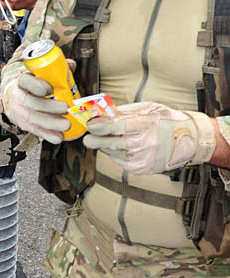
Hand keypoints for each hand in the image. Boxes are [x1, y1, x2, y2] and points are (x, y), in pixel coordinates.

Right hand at [1, 71, 70, 143]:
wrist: (16, 98)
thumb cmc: (32, 85)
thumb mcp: (40, 74)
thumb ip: (56, 69)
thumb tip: (71, 65)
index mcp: (23, 81)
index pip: (26, 81)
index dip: (37, 85)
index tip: (50, 89)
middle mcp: (19, 96)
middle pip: (31, 102)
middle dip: (49, 107)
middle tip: (66, 108)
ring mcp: (20, 112)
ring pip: (33, 119)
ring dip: (51, 123)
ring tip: (66, 124)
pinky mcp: (24, 125)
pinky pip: (35, 131)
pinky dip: (47, 135)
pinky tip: (58, 137)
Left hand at [83, 101, 216, 173]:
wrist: (189, 140)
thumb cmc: (167, 121)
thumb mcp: (147, 109)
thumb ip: (124, 112)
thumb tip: (101, 113)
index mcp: (145, 125)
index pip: (115, 127)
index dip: (98, 126)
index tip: (89, 125)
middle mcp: (142, 144)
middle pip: (108, 143)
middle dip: (94, 140)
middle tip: (87, 137)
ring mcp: (141, 158)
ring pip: (112, 152)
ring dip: (107, 145)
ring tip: (116, 137)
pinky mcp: (141, 168)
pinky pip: (119, 160)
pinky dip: (117, 153)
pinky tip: (125, 146)